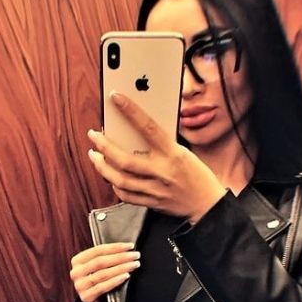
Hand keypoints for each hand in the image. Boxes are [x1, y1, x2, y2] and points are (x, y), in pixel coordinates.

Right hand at [70, 242, 139, 301]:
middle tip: (136, 255)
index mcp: (77, 260)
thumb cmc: (99, 279)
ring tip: (134, 265)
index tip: (130, 246)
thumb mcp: (98, 266)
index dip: (115, 247)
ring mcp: (80, 286)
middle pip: (101, 262)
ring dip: (121, 268)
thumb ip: (106, 256)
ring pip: (103, 274)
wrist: (94, 301)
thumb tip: (127, 248)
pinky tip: (126, 276)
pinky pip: (103, 287)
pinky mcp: (86, 297)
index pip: (98, 250)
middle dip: (121, 257)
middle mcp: (76, 272)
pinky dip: (116, 280)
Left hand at [88, 92, 225, 222]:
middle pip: (125, 160)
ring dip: (102, 166)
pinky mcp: (151, 203)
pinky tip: (109, 176)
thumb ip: (161, 144)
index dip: (130, 111)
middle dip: (104, 146)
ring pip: (120, 180)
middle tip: (94, 135)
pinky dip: (114, 185)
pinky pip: (125, 196)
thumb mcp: (183, 152)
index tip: (116, 98)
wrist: (207, 204)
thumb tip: (136, 130)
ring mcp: (155, 190)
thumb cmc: (196, 174)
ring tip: (94, 155)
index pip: (148, 128)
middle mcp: (162, 172)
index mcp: (173, 154)